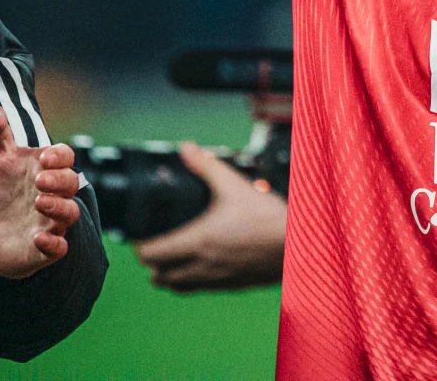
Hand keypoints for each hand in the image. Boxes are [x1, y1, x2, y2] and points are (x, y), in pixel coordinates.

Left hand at [0, 105, 81, 278]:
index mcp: (44, 168)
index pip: (66, 156)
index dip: (60, 156)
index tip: (44, 158)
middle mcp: (53, 194)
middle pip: (72, 184)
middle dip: (61, 181)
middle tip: (39, 181)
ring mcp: (49, 222)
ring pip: (70, 215)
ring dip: (59, 209)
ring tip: (39, 203)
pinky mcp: (42, 249)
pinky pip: (59, 249)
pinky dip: (53, 245)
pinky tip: (37, 238)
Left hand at [130, 144, 286, 291]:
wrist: (298, 246)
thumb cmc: (269, 218)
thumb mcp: (235, 185)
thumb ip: (207, 166)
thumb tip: (186, 148)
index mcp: (199, 242)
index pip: (151, 255)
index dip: (139, 246)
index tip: (138, 235)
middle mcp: (203, 266)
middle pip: (158, 277)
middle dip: (150, 262)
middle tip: (153, 244)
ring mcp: (216, 280)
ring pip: (177, 287)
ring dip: (167, 274)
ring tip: (171, 256)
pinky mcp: (231, 286)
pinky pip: (198, 289)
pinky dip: (188, 280)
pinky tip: (198, 263)